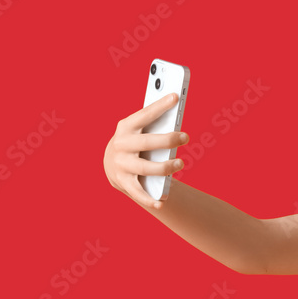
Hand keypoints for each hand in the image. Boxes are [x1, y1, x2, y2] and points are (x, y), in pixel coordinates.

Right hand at [103, 92, 189, 209]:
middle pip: (147, 142)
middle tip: (185, 137)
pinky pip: (138, 192)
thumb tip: (176, 112)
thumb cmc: (135, 139)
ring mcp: (121, 164)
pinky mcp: (123, 181)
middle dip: (167, 140)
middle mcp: (121, 145)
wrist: (112, 162)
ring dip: (165, 167)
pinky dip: (149, 199)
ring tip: (180, 164)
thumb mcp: (140, 128)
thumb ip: (154, 122)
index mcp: (126, 126)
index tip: (175, 96)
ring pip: (145, 168)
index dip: (160, 106)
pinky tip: (161, 202)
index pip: (145, 114)